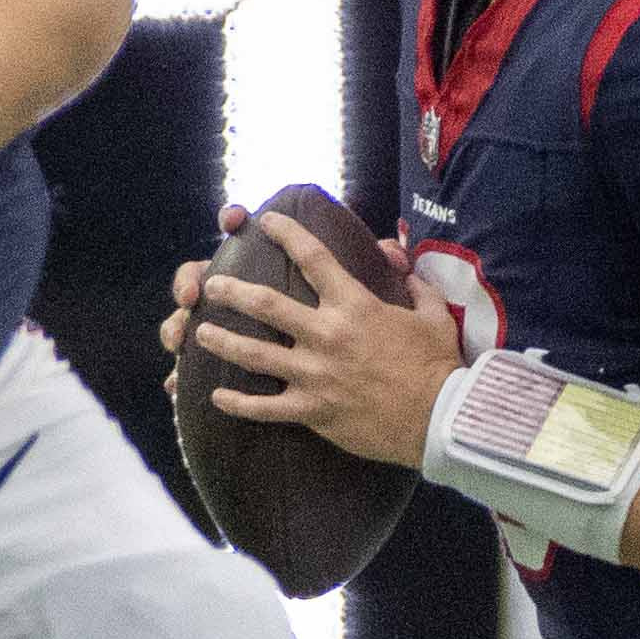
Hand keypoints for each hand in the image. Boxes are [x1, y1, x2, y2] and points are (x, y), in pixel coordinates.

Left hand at [186, 208, 466, 467]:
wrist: (440, 418)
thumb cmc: (437, 365)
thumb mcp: (433, 315)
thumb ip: (414, 285)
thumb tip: (400, 261)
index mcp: (354, 305)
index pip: (313, 257)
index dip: (286, 233)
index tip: (266, 221)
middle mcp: (327, 335)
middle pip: (265, 305)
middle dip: (232, 291)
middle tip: (212, 284)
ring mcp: (315, 375)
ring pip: (254, 355)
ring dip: (222, 342)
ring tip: (199, 334)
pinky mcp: (313, 410)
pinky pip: (265, 408)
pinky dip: (238, 404)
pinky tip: (216, 398)